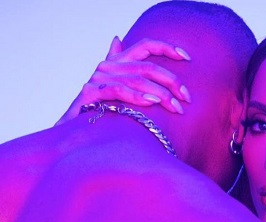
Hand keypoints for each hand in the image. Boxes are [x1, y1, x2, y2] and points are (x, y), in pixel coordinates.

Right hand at [56, 37, 190, 124]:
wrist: (74, 132)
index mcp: (117, 62)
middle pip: (147, 66)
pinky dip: (137, 96)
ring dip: (161, 94)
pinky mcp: (90, 93)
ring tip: (175, 107)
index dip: (167, 48)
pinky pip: (119, 90)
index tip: (187, 57)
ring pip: (137, 79)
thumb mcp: (118, 91)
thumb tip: (117, 39)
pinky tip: (152, 103)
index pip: (145, 46)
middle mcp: (108, 66)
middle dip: (171, 81)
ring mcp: (98, 78)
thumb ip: (125, 71)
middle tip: (186, 98)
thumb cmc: (101, 113)